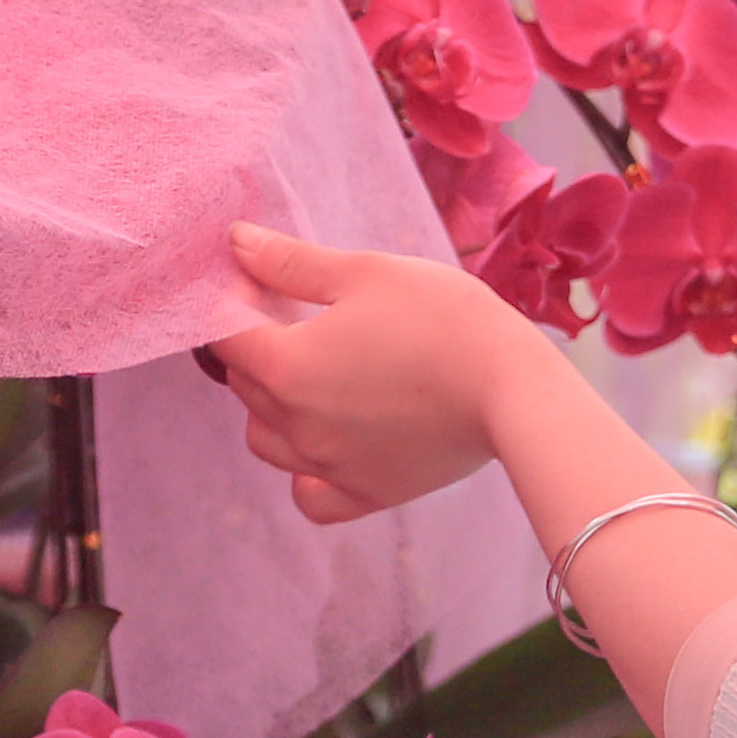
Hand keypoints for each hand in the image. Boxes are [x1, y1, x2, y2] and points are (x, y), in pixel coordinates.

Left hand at [202, 225, 563, 524]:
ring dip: (272, 408)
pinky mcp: (364, 495)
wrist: (512, 390)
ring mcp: (327, 467)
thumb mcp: (365, 272)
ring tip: (318, 377)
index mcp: (286, 365)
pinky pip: (309, 496)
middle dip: (259, 348)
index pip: (223, 335)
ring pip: (264, 441)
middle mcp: (295, 425)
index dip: (236, 303)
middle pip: (243, 385)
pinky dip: (305, 473)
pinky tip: (329, 442)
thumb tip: (236, 241)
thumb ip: (291, 262)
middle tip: (303, 319)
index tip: (264, 284)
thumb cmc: (444, 318)